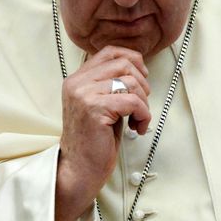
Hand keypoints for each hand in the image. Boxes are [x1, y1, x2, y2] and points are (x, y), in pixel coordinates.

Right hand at [53, 46, 151, 220]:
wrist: (79, 169)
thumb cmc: (94, 141)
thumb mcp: (101, 105)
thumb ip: (110, 84)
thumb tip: (139, 67)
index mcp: (77, 79)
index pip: (109, 51)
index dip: (132, 59)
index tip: (142, 79)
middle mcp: (77, 83)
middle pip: (123, 64)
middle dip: (142, 84)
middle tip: (140, 106)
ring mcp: (84, 94)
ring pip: (130, 82)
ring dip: (143, 103)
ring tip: (138, 120)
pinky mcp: (95, 109)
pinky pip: (133, 102)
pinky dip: (143, 115)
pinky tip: (137, 129)